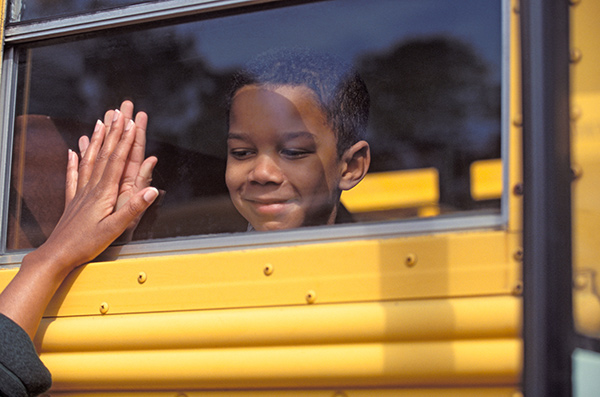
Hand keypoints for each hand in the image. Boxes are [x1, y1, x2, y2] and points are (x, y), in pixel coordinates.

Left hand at [0, 101, 158, 337]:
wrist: (58, 255)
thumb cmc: (86, 244)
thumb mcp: (115, 229)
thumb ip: (134, 208)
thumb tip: (153, 189)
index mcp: (104, 193)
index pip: (117, 160)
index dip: (125, 140)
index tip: (131, 122)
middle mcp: (91, 188)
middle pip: (104, 154)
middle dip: (113, 131)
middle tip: (118, 111)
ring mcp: (80, 193)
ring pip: (90, 160)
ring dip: (96, 140)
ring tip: (99, 122)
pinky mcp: (73, 201)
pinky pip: (74, 176)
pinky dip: (74, 161)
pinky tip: (72, 151)